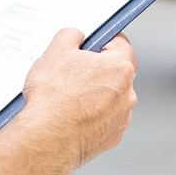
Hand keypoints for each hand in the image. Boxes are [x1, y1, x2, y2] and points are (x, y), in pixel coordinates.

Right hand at [22, 29, 138, 167]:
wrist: (47, 139)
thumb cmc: (53, 96)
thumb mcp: (56, 50)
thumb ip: (71, 35)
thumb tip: (76, 36)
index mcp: (120, 68)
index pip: (120, 44)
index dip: (104, 40)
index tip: (93, 42)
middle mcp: (128, 94)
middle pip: (116, 73)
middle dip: (97, 70)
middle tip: (73, 72)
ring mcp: (121, 118)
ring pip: (110, 99)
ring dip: (95, 96)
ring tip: (68, 99)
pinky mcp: (111, 138)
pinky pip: (104, 120)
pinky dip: (91, 117)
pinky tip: (71, 117)